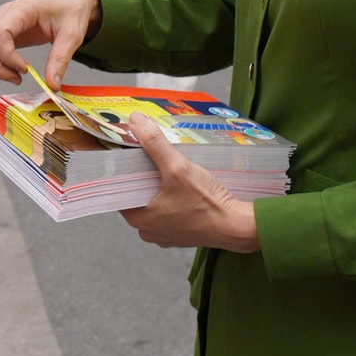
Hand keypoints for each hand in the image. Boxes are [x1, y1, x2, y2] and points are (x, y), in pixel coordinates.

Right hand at [0, 0, 101, 87]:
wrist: (70, 3)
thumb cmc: (70, 12)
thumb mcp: (72, 36)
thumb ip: (60, 60)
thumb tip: (51, 85)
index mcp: (22, 8)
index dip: (7, 56)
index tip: (25, 70)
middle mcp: (5, 13)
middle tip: (16, 78)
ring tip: (14, 76)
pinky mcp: (0, 32)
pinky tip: (11, 69)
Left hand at [116, 115, 259, 252]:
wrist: (236, 226)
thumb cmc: (207, 203)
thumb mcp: (178, 167)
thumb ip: (154, 143)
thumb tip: (135, 121)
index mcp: (139, 219)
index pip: (119, 189)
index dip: (120, 170)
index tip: (122, 153)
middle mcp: (148, 230)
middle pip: (136, 195)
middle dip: (140, 176)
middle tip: (145, 155)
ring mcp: (165, 234)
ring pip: (152, 204)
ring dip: (156, 187)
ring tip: (162, 166)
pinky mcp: (180, 234)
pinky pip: (167, 212)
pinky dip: (169, 198)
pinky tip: (178, 184)